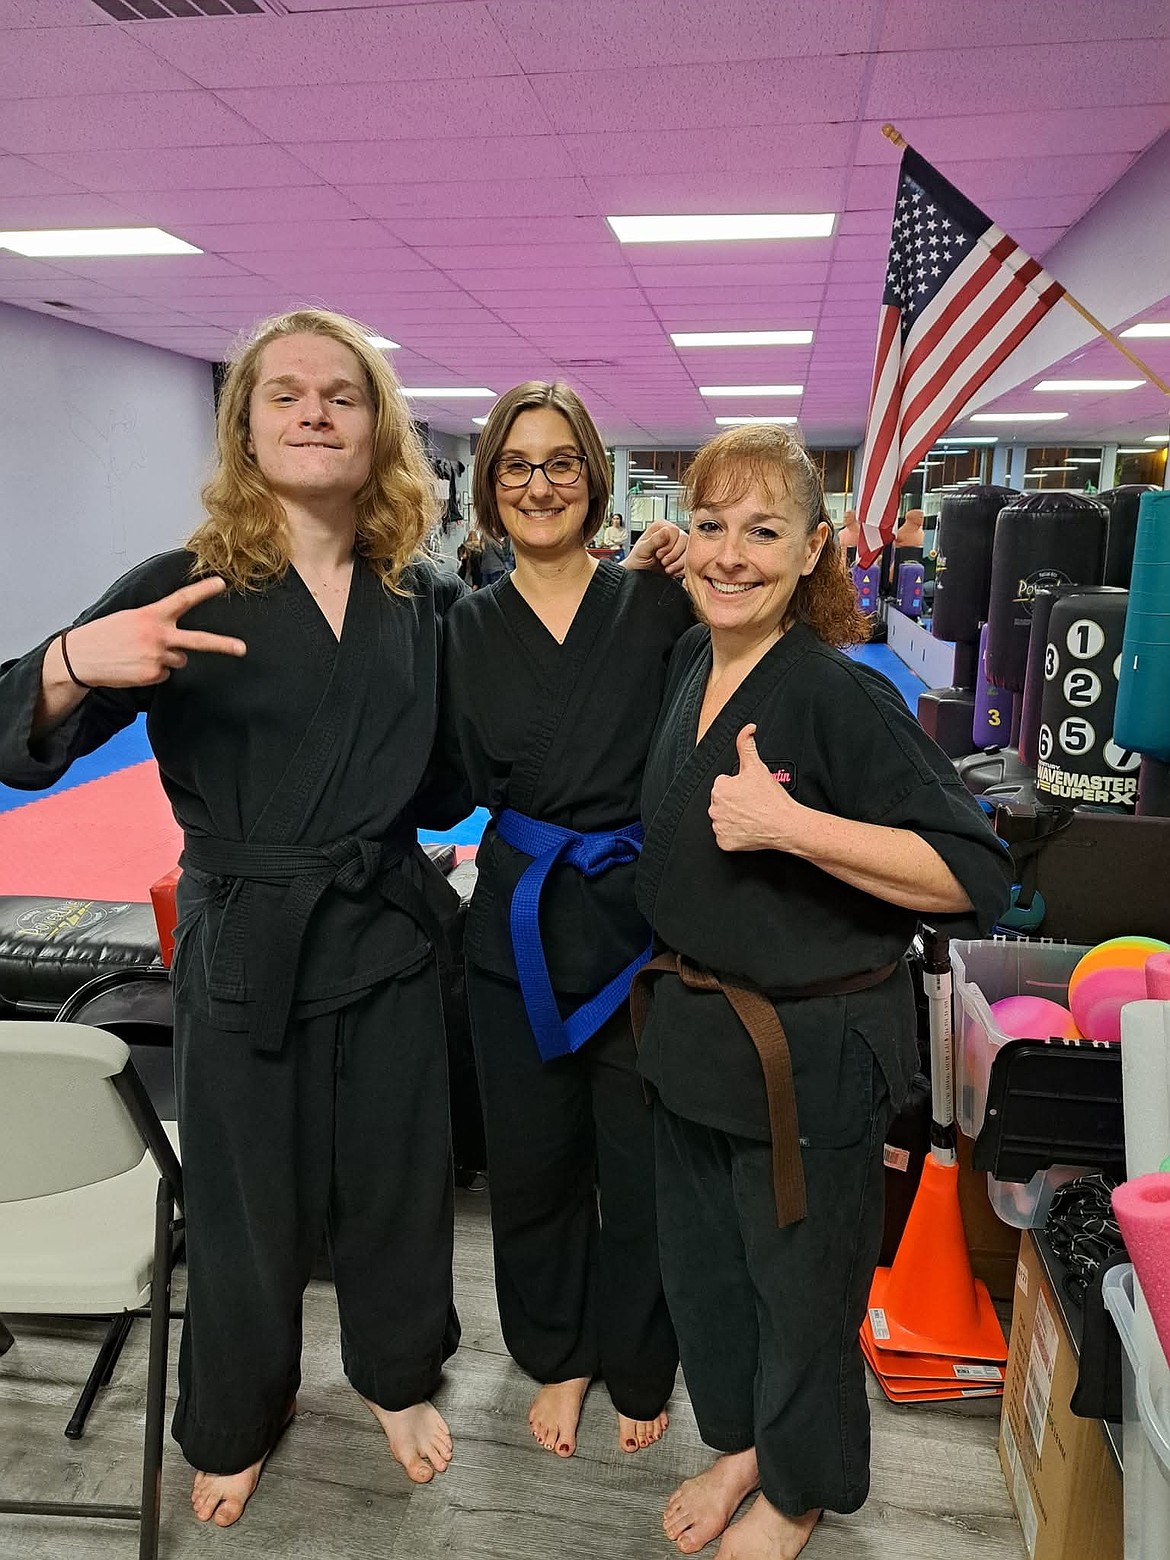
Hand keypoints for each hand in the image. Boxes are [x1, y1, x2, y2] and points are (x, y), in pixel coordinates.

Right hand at [63, 576, 246, 687]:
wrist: (81, 657)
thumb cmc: (106, 635)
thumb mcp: (131, 619)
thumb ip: (156, 623)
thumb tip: (178, 643)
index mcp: (152, 616)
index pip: (182, 600)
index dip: (203, 591)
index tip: (221, 583)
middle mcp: (158, 635)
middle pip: (198, 641)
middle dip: (222, 645)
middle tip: (242, 649)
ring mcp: (156, 657)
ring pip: (179, 660)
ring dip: (166, 659)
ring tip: (140, 654)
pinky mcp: (152, 675)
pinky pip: (165, 675)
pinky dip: (153, 672)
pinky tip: (135, 666)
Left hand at [624, 520, 686, 577]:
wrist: (639, 575)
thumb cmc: (638, 560)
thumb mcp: (642, 550)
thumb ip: (654, 540)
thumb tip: (666, 530)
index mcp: (661, 527)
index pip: (674, 530)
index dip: (668, 545)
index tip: (658, 554)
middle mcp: (672, 533)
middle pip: (684, 539)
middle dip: (673, 555)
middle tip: (662, 561)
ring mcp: (679, 544)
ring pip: (689, 550)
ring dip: (678, 563)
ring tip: (666, 568)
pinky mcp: (683, 555)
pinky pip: (690, 560)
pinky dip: (681, 569)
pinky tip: (672, 571)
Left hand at [709, 724, 804, 851]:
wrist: (785, 824)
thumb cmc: (772, 798)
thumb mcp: (757, 766)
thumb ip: (746, 744)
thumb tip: (747, 729)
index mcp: (719, 789)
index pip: (724, 784)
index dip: (739, 786)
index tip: (750, 791)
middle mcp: (714, 808)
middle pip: (722, 801)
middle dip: (735, 801)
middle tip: (753, 803)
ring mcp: (719, 827)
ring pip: (723, 818)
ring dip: (734, 817)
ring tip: (752, 815)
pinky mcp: (724, 843)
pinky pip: (725, 836)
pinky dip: (735, 834)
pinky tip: (748, 828)